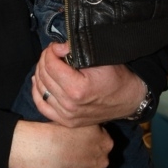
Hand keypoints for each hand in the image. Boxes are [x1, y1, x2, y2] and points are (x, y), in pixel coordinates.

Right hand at [9, 119, 112, 167]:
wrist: (46, 150)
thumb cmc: (58, 131)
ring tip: (64, 165)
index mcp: (106, 141)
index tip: (77, 142)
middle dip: (88, 157)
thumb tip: (87, 129)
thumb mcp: (78, 122)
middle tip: (70, 153)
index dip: (89, 142)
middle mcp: (104, 159)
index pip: (102, 142)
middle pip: (99, 158)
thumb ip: (88, 129)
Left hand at [32, 42, 146, 126]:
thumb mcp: (100, 58)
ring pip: (40, 88)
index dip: (51, 51)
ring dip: (41, 72)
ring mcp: (66, 116)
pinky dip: (38, 91)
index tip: (58, 46)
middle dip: (45, 59)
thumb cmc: (117, 77)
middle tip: (53, 52)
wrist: (128, 99)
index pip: (50, 65)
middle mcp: (69, 105)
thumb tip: (59, 47)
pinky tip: (40, 80)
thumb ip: (77, 51)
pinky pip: (42, 105)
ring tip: (49, 64)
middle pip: (44, 75)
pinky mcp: (66, 122)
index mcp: (77, 89)